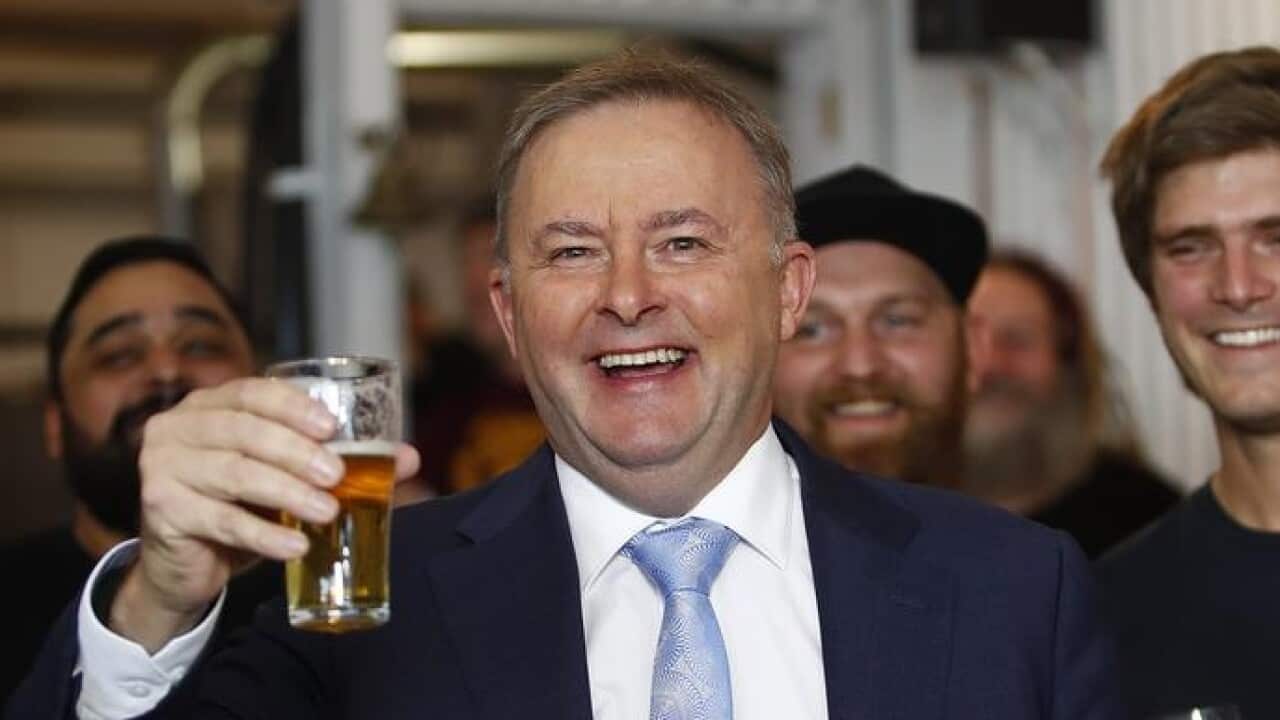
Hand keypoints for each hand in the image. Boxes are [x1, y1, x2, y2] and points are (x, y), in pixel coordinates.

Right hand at [110, 378, 419, 651]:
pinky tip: (297, 546)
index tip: (332, 428)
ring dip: (287, 493)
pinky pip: (221, 521)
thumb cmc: (240, 507)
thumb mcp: (286, 479)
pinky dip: (264, 535)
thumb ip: (341, 462)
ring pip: (235, 474)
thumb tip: (409, 458)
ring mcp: (163, 467)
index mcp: (210, 406)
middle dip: (297, 452)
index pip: (252, 392)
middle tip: (336, 474)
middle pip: (245, 432)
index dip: (293, 407)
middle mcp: (179, 427)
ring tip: (327, 510)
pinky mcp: (161, 510)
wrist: (184, 564)